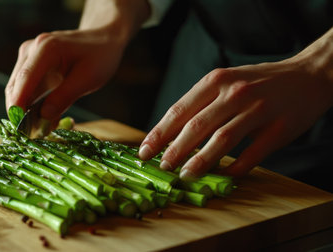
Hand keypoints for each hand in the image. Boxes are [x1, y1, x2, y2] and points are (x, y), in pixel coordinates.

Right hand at [5, 28, 126, 122]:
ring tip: (43, 131)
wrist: (102, 41)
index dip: (18, 105)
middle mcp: (31, 50)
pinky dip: (32, 106)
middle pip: (16, 87)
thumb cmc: (99, 57)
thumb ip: (65, 96)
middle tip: (34, 136)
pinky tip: (47, 119)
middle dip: (20, 113)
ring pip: (17, 90)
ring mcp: (28, 57)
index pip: (25, 79)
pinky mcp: (30, 65)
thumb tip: (43, 117)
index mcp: (46, 49)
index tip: (19, 128)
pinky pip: (26, 90)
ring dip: (26, 112)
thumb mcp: (88, 79)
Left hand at [139, 57, 332, 178]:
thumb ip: (201, 103)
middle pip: (196, 126)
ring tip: (184, 175)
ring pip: (222, 139)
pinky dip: (236, 168)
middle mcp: (235, 93)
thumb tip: (170, 134)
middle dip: (174, 150)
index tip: (144, 151)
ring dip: (200, 161)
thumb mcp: (226, 82)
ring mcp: (258, 109)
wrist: (307, 75)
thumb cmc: (257, 82)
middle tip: (162, 167)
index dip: (159, 133)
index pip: (179, 110)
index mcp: (216, 81)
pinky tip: (224, 176)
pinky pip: (253, 154)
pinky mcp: (278, 128)